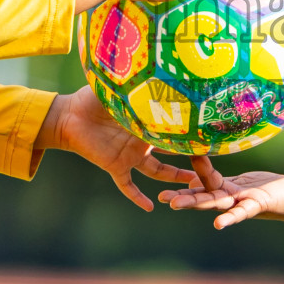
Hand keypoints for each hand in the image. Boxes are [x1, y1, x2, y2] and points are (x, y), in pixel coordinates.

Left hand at [46, 87, 200, 210]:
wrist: (69, 115)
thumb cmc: (95, 97)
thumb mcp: (122, 91)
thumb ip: (141, 88)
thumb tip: (163, 75)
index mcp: (148, 121)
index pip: (175, 129)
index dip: (193, 134)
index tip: (214, 136)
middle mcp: (144, 140)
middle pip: (173, 153)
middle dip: (192, 159)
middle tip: (213, 165)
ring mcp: (131, 156)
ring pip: (158, 172)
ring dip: (174, 180)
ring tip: (193, 188)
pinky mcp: (116, 166)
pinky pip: (127, 186)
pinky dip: (137, 197)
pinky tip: (150, 208)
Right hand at [158, 161, 283, 228]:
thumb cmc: (266, 188)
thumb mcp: (238, 182)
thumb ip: (218, 179)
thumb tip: (196, 168)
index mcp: (224, 191)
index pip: (199, 188)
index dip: (181, 188)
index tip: (160, 190)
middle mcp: (230, 198)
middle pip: (202, 198)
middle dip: (183, 198)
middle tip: (161, 199)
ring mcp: (241, 202)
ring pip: (216, 202)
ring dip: (197, 204)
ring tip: (177, 205)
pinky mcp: (258, 204)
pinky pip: (242, 211)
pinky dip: (230, 217)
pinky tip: (218, 224)